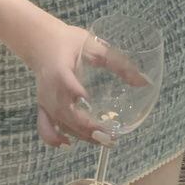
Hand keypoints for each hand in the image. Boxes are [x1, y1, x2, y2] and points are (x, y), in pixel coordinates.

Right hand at [32, 22, 149, 148]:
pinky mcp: (41, 106)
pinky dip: (53, 138)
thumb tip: (144, 82)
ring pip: (61, 124)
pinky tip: (68, 143)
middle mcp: (50, 90)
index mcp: (61, 71)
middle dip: (89, 128)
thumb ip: (118, 62)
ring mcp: (44, 100)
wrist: (40, 41)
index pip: (69, 86)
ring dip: (80, 136)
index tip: (98, 109)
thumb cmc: (68, 41)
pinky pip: (44, 127)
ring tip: (103, 141)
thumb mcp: (94, 46)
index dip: (80, 96)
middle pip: (67, 114)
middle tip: (112, 135)